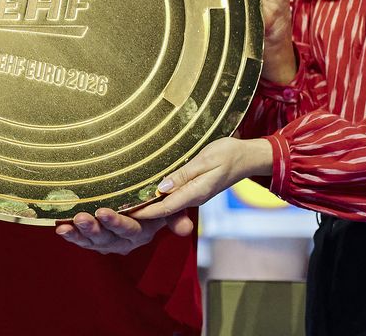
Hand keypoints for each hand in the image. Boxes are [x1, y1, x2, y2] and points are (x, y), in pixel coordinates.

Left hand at [55, 207, 193, 253]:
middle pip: (108, 237)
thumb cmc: (158, 201)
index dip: (116, 222)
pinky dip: (71, 236)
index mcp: (142, 232)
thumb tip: (186, 229)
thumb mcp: (170, 207)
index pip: (129, 229)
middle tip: (82, 217)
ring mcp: (109, 242)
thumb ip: (177, 215)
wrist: (147, 206)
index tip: (103, 211)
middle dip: (93, 228)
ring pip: (93, 241)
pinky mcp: (97, 241)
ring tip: (68, 224)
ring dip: (80, 233)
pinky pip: (83, 241)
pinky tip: (60, 229)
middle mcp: (124, 241)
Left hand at [132, 137, 273, 220]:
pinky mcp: (195, 189)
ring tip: (126, 201)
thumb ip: (185, 174)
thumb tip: (162, 187)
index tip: (123, 212)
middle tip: (117, 210)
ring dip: (148, 205)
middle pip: (163, 209)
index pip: (164, 207)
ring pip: (167, 204)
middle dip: (141, 212)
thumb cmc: (229, 153)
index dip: (143, 211)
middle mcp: (193, 197)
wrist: (248, 157)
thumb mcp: (207, 159)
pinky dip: (159, 197)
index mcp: (195, 192)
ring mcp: (194, 195)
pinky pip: (174, 197)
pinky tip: (147, 191)